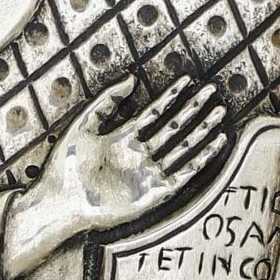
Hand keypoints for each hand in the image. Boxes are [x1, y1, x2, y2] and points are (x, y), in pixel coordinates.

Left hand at [28, 74, 228, 245]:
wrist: (60, 201)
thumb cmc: (65, 165)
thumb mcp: (83, 124)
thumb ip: (106, 101)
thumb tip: (131, 78)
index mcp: (122, 138)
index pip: (154, 113)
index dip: (171, 97)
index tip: (187, 80)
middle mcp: (139, 154)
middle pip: (173, 127)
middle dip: (193, 110)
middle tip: (212, 92)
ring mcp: (148, 173)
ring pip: (182, 148)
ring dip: (201, 131)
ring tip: (219, 112)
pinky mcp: (154, 193)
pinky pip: (184, 174)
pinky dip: (200, 159)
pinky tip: (214, 143)